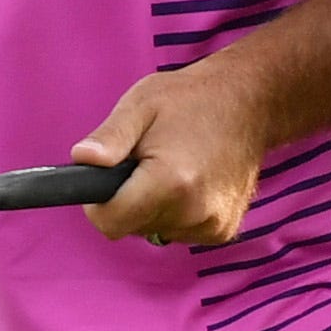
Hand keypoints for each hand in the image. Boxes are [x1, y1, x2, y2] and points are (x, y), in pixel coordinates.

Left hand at [71, 61, 269, 246]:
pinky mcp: (223, 230)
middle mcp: (194, 211)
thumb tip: (82, 159)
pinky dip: (176, 212)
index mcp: (170, 181)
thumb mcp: (141, 104)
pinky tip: (191, 181)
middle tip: (145, 162)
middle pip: (131, 227)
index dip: (98, 203)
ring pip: (154, 230)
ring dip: (153, 206)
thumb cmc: (190, 99)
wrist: (249, 103)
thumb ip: (110, 137)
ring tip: (171, 167)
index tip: (106, 178)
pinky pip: (179, 230)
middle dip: (128, 200)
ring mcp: (213, 224)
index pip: (111, 223)